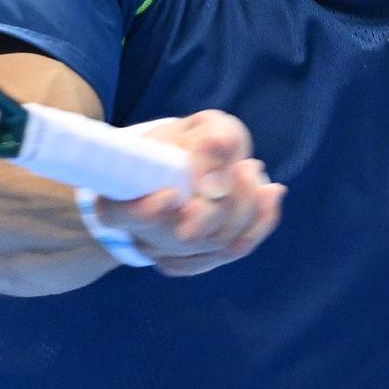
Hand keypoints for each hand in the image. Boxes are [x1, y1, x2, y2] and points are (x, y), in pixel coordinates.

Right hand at [96, 109, 286, 275]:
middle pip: (185, 237)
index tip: (172, 192)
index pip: (122, 217)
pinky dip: (258, 223)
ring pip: (215, 246)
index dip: (148, 212)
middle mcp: (141, 236)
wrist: (188, 159)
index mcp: (119, 200)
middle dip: (225, 202)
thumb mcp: (200, 127)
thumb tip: (217, 183)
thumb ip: (211, 143)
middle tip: (246, 166)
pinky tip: (269, 195)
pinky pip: (233, 250)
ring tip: (254, 169)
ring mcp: (169, 255)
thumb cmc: (189, 141)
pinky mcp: (198, 261)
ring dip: (247, 207)